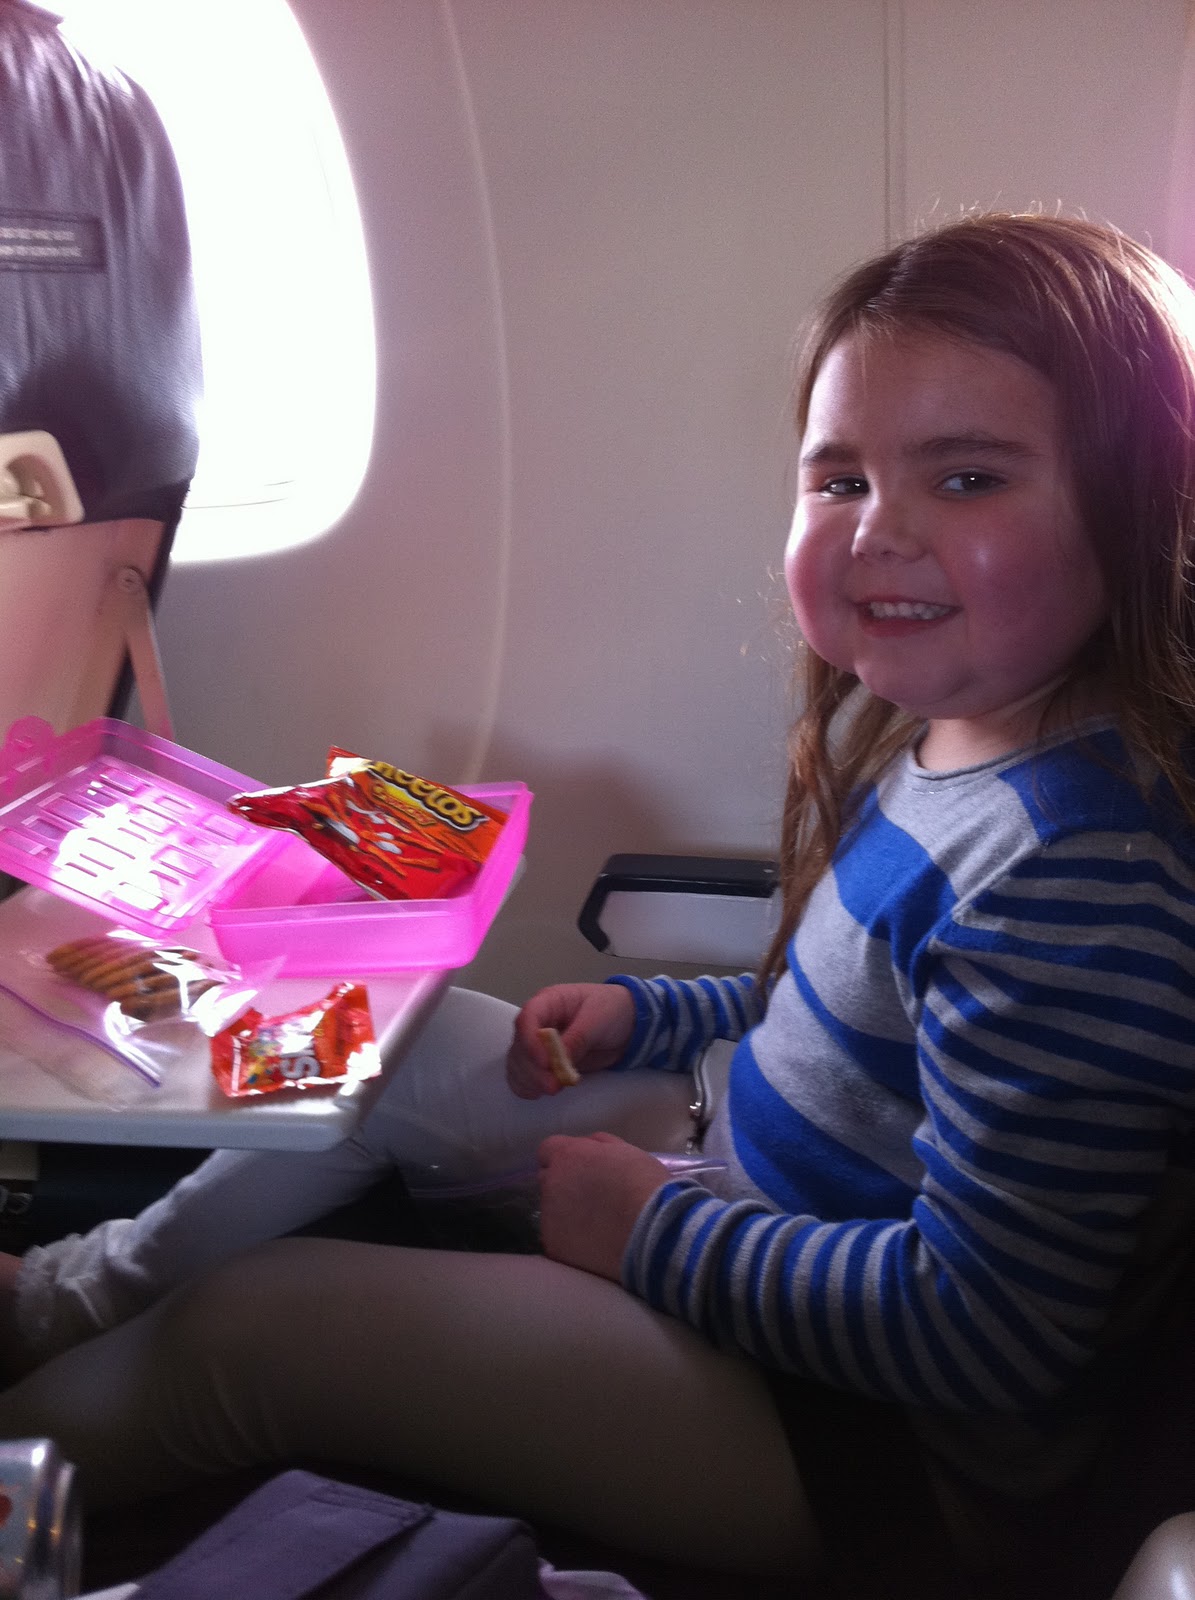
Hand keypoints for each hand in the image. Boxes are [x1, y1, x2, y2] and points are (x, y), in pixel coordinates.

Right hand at [506, 982, 635, 1098]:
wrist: (628, 1024)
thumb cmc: (613, 1010)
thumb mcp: (599, 1018)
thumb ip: (578, 1038)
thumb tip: (557, 1061)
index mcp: (549, 1002)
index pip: (527, 1018)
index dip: (530, 1042)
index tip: (544, 1063)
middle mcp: (538, 1023)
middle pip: (519, 1046)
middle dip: (532, 1069)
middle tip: (553, 1086)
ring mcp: (539, 1044)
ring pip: (518, 1063)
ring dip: (529, 1080)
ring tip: (552, 1090)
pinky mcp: (544, 1064)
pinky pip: (524, 1075)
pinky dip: (527, 1086)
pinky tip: (538, 1093)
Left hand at [537, 1132, 669, 1280]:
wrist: (651, 1234)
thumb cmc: (645, 1187)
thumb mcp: (627, 1151)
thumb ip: (600, 1145)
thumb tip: (589, 1148)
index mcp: (568, 1157)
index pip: (548, 1149)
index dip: (566, 1158)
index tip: (582, 1169)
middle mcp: (551, 1185)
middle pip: (548, 1180)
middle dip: (564, 1185)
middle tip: (592, 1198)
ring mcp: (549, 1218)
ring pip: (552, 1211)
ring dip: (567, 1213)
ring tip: (597, 1225)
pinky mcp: (554, 1247)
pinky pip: (558, 1238)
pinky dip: (571, 1240)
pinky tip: (594, 1244)